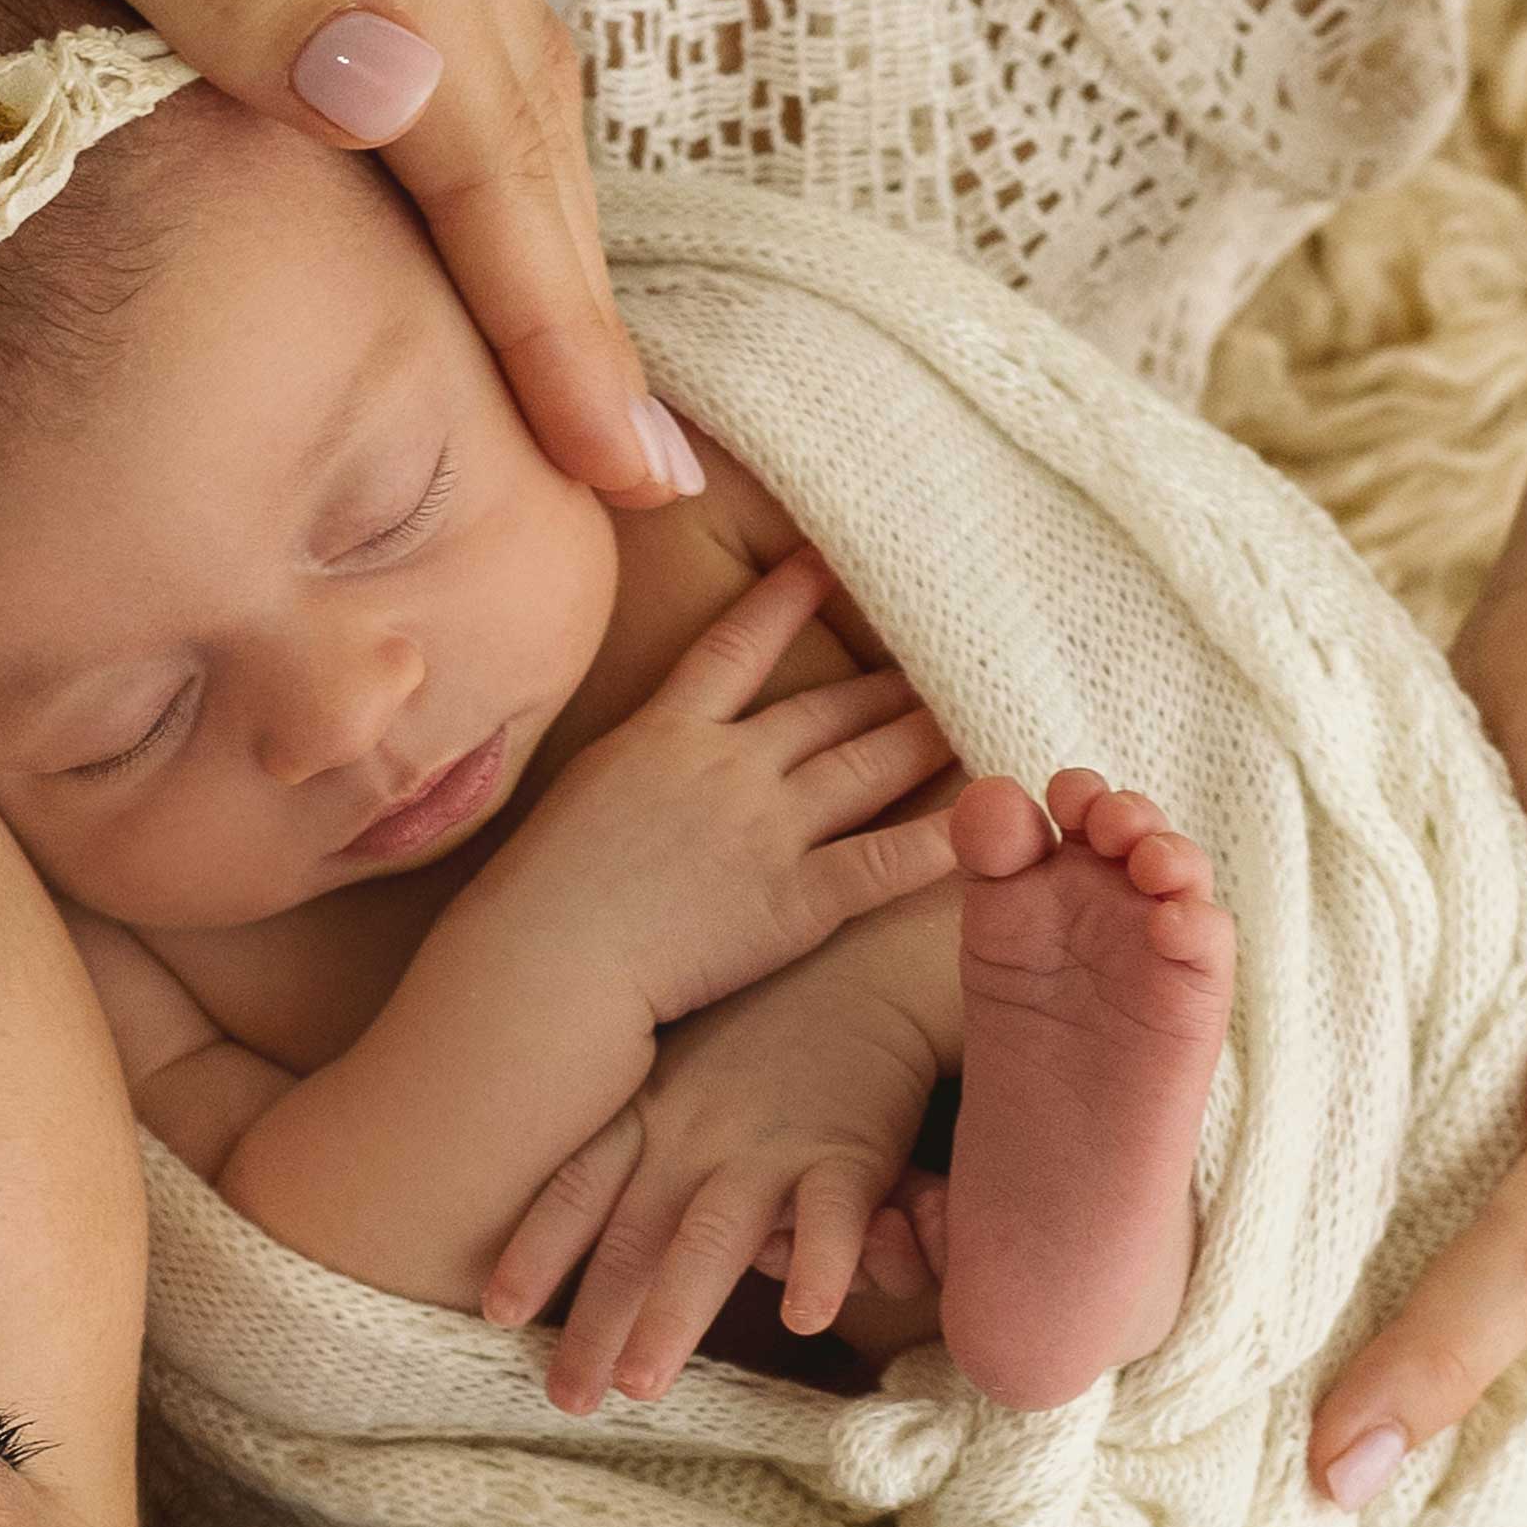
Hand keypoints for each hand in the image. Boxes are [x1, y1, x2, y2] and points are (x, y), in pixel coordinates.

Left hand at [0, 0, 674, 500]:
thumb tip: (406, 112)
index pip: (484, 142)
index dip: (553, 321)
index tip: (621, 475)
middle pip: (525, 105)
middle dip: (579, 298)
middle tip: (629, 478)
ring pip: (496, 42)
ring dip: (543, 210)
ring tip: (568, 367)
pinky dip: (479, 107)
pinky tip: (458, 168)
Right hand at [466, 555, 960, 1031]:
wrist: (541, 965)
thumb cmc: (535, 897)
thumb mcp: (573, 794)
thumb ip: (630, 764)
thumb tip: (648, 755)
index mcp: (662, 734)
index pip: (736, 646)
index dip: (786, 599)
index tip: (828, 561)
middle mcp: (725, 766)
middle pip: (828, 708)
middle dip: (889, 683)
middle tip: (945, 657)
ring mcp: (765, 829)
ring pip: (868, 765)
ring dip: (927, 737)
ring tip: (976, 715)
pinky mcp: (794, 899)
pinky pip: (886, 861)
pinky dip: (943, 839)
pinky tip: (992, 820)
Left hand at [479, 915, 951, 1412]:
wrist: (864, 959)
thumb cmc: (764, 1024)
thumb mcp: (681, 1067)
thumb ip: (650, 1146)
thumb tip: (609, 1232)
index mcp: (648, 1113)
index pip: (576, 1190)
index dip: (534, 1251)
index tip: (494, 1312)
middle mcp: (693, 1134)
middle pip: (630, 1239)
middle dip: (592, 1323)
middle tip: (564, 1398)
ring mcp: (766, 1143)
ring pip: (708, 1238)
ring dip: (671, 1314)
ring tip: (641, 1385)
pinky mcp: (848, 1152)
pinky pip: (830, 1216)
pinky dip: (819, 1266)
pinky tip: (804, 1320)